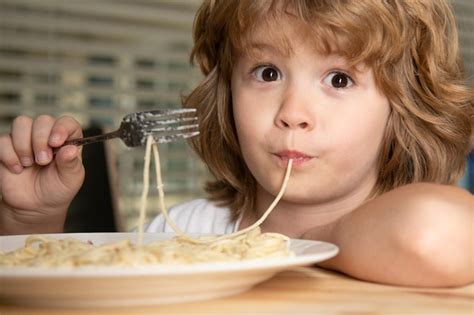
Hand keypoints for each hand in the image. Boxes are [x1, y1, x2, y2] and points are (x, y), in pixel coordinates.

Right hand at [0, 115, 84, 233]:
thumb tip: (70, 149)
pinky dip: (9, 155)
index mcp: (67, 140)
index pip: (67, 122)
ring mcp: (27, 139)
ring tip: (29, 164)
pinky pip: (3, 140)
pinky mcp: (8, 147)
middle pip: (42, 120)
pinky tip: (18, 169)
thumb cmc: (57, 190)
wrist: (35, 206)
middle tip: (43, 161)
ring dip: (24, 144)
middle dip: (40, 140)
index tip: (56, 142)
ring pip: (21, 123)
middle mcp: (47, 136)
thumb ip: (71, 164)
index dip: (61, 128)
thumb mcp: (70, 179)